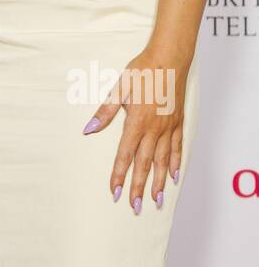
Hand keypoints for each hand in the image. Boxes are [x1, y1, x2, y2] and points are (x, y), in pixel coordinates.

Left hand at [82, 47, 189, 212]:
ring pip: (163, 161)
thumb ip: (105, 112)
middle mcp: (154, 129)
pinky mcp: (178, 123)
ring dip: (158, 182)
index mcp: (136, 122)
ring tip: (155, 200)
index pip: (125, 155)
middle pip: (144, 164)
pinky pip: (177, 148)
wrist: (170, 58)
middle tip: (135, 207)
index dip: (119, 176)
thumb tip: (88, 129)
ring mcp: (169, 127)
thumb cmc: (142, 71)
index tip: (115, 193)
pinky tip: (173, 177)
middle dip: (139, 187)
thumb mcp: (119, 89)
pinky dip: (175, 164)